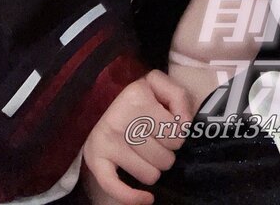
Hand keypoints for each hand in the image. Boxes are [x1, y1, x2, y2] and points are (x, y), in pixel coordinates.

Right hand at [82, 69, 190, 204]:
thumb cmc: (138, 98)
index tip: (169, 126)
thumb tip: (184, 124)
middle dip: (167, 152)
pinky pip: (115, 187)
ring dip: (154, 168)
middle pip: (165, 158)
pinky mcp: (95, 159)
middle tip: (157, 141)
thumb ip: (179, 97)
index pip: (177, 132)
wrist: (99, 104)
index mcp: (138, 96)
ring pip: (150, 175)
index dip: (179, 133)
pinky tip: (146, 198)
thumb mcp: (160, 86)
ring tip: (147, 155)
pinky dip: (132, 197)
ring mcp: (107, 141)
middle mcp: (121, 118)